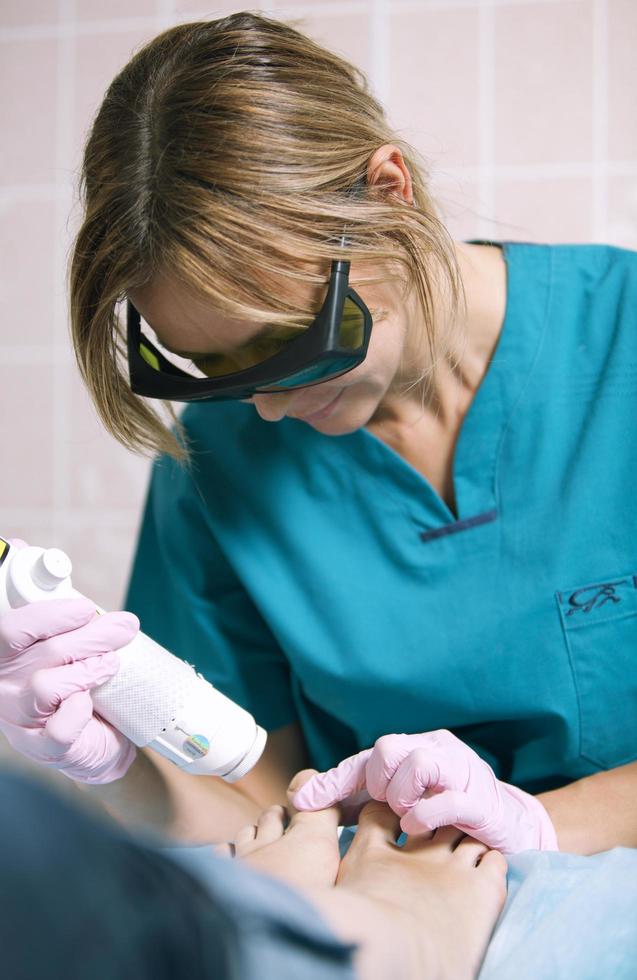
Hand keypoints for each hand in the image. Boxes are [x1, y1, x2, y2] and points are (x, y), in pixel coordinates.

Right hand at [0, 541, 138, 783]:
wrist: (94, 735)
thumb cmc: (71, 676)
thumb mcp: (57, 635)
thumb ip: (45, 601)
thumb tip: (22, 546)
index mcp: (3, 652)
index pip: (9, 629)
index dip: (47, 615)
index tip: (83, 608)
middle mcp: (3, 684)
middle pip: (42, 653)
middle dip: (90, 637)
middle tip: (124, 627)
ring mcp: (18, 718)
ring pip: (45, 687)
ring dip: (87, 671)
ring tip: (110, 665)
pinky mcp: (41, 747)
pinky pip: (56, 730)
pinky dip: (76, 714)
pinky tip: (89, 705)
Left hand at [292, 730, 558, 853]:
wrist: (508, 828)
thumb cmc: (445, 813)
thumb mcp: (396, 803)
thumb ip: (353, 799)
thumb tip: (299, 797)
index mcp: (415, 748)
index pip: (366, 758)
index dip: (335, 780)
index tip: (302, 801)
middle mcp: (437, 750)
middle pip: (389, 746)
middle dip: (376, 781)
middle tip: (383, 806)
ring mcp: (462, 772)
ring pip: (417, 762)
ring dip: (401, 795)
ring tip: (404, 816)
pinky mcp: (481, 802)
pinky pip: (448, 798)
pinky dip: (424, 815)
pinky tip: (416, 829)